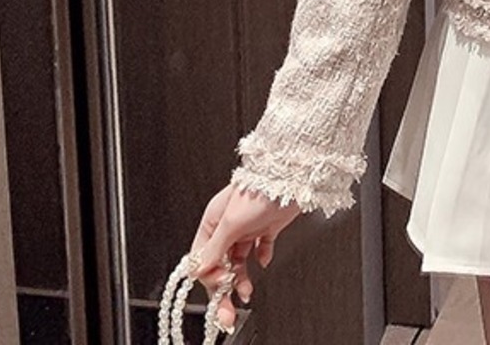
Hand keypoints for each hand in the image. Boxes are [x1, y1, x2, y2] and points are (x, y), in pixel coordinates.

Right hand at [187, 182, 303, 331]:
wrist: (291, 175)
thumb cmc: (259, 190)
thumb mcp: (231, 222)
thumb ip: (215, 248)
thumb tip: (198, 269)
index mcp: (214, 222)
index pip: (203, 258)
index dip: (210, 276)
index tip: (221, 284)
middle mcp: (229, 226)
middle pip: (220, 264)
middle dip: (223, 289)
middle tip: (226, 313)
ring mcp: (248, 227)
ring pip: (238, 261)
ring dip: (241, 279)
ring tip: (247, 292)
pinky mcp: (267, 227)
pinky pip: (260, 249)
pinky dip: (262, 258)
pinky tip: (264, 262)